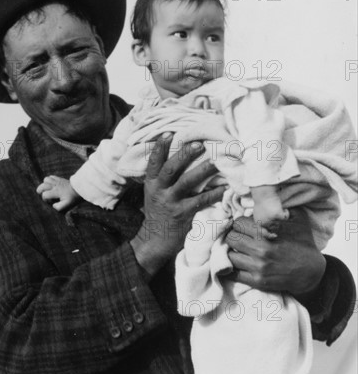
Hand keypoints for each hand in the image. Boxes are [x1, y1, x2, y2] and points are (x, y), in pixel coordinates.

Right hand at [36, 175, 80, 211]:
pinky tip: (51, 185)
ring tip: (47, 189)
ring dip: (44, 184)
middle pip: (42, 185)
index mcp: (56, 192)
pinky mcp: (59, 179)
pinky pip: (51, 177)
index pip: (45, 194)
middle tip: (42, 194)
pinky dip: (49, 180)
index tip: (49, 201)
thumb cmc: (73, 198)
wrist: (80, 189)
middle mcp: (55, 185)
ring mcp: (57, 181)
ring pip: (45, 179)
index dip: (44, 199)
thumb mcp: (67, 205)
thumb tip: (52, 206)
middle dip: (40, 190)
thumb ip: (58, 207)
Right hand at [130, 133, 224, 276]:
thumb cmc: (158, 211)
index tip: (169, 133)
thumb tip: (174, 153)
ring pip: (186, 182)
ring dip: (202, 170)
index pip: (153, 162)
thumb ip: (160, 176)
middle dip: (184, 155)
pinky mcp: (182, 214)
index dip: (160, 147)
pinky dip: (212, 193)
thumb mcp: (153, 192)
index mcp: (151, 183)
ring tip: (216, 161)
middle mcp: (159, 191)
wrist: (155, 240)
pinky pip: (199, 201)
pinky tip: (223, 188)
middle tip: (199, 143)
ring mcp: (170, 203)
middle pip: (170, 169)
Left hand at [225, 207, 325, 297]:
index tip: (243, 227)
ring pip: (229, 256)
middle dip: (234, 236)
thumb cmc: (303, 242)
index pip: (238, 223)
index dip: (240, 223)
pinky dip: (231, 268)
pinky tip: (237, 264)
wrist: (312, 272)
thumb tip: (265, 196)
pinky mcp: (257, 281)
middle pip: (230, 238)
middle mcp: (261, 250)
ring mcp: (258, 267)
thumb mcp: (297, 218)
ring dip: (232, 252)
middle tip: (239, 238)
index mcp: (268, 232)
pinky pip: (233, 274)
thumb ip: (280, 206)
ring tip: (238, 251)